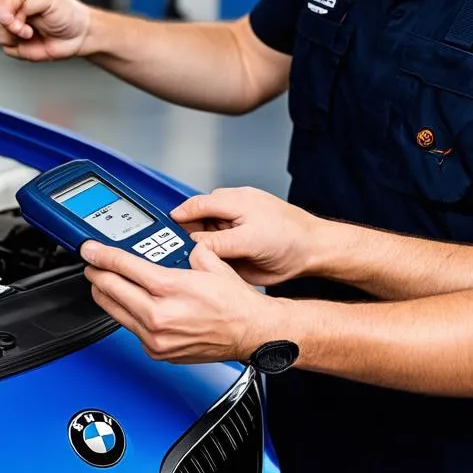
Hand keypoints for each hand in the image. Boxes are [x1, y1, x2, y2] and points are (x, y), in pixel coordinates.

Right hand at [0, 0, 91, 60]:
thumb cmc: (69, 14)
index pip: (0, 3)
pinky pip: (6, 47)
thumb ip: (25, 4)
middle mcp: (15, 1)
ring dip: (14, 38)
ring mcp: (14, 20)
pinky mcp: (16, 38)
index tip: (22, 21)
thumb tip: (9, 17)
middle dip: (10, 27)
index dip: (8, 15)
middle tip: (27, 30)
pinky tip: (31, 41)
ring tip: (31, 34)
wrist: (79, 35)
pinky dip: (18, 48)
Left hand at [81, 239, 274, 363]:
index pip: (122, 266)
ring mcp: (155, 337)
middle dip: (96, 273)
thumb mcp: (209, 263)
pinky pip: (130, 328)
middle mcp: (158, 315)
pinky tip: (127, 304)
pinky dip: (125, 313)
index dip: (100, 255)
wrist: (249, 333)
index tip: (89, 250)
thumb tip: (169, 245)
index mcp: (169, 288)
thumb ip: (183, 251)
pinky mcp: (157, 351)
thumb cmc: (234, 303)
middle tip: (91, 264)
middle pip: (110, 289)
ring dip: (104, 294)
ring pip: (114, 311)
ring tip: (102, 282)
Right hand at [171, 187, 322, 285]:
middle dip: (180, 235)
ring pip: (201, 240)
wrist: (312, 253)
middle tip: (166, 250)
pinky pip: (212, 255)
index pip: (196, 205)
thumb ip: (219, 242)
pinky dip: (205, 262)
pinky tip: (199, 271)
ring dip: (192, 250)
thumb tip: (192, 245)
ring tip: (179, 263)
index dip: (177, 217)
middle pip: (194, 222)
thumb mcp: (250, 239)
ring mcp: (231, 233)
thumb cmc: (289, 237)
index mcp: (232, 202)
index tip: (161, 230)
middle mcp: (229, 215)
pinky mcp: (234, 251)